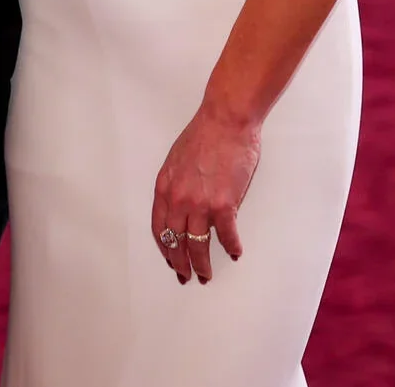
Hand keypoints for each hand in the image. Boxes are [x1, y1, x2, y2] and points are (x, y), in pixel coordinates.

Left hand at [151, 103, 258, 284]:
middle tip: (185, 275)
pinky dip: (231, 246)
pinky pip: (226, 235)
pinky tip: (235, 252)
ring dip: (203, 264)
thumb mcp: (176, 160)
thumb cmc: (204, 134)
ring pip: (198, 244)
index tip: (170, 258)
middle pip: (176, 241)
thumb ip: (176, 185)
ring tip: (206, 274)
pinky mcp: (224, 205)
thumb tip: (182, 205)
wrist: (226, 120)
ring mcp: (201, 204)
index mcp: (165, 187)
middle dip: (180, 263)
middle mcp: (179, 199)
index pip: (159, 227)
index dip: (164, 247)